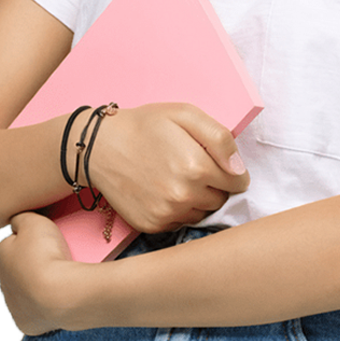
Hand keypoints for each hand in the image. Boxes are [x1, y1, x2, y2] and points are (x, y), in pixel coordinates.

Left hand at [0, 212, 77, 335]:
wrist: (61, 294)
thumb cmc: (47, 258)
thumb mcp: (33, 220)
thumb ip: (21, 217)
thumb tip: (17, 221)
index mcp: (0, 255)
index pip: (12, 242)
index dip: (30, 239)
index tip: (44, 239)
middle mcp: (2, 281)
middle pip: (20, 267)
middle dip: (34, 263)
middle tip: (55, 257)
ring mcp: (14, 305)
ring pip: (28, 290)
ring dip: (40, 283)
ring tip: (60, 277)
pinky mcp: (28, 323)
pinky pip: (38, 311)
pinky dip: (47, 304)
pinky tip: (58, 296)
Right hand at [81, 102, 249, 234]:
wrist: (99, 147)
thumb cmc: (145, 126)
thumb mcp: (185, 114)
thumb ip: (220, 139)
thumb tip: (239, 169)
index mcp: (196, 167)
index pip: (238, 183)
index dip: (231, 171)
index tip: (216, 162)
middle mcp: (183, 196)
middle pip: (221, 200)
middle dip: (214, 185)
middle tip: (192, 166)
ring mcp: (166, 214)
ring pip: (201, 214)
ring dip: (197, 200)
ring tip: (176, 178)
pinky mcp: (152, 226)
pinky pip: (180, 223)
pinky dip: (177, 210)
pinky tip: (162, 191)